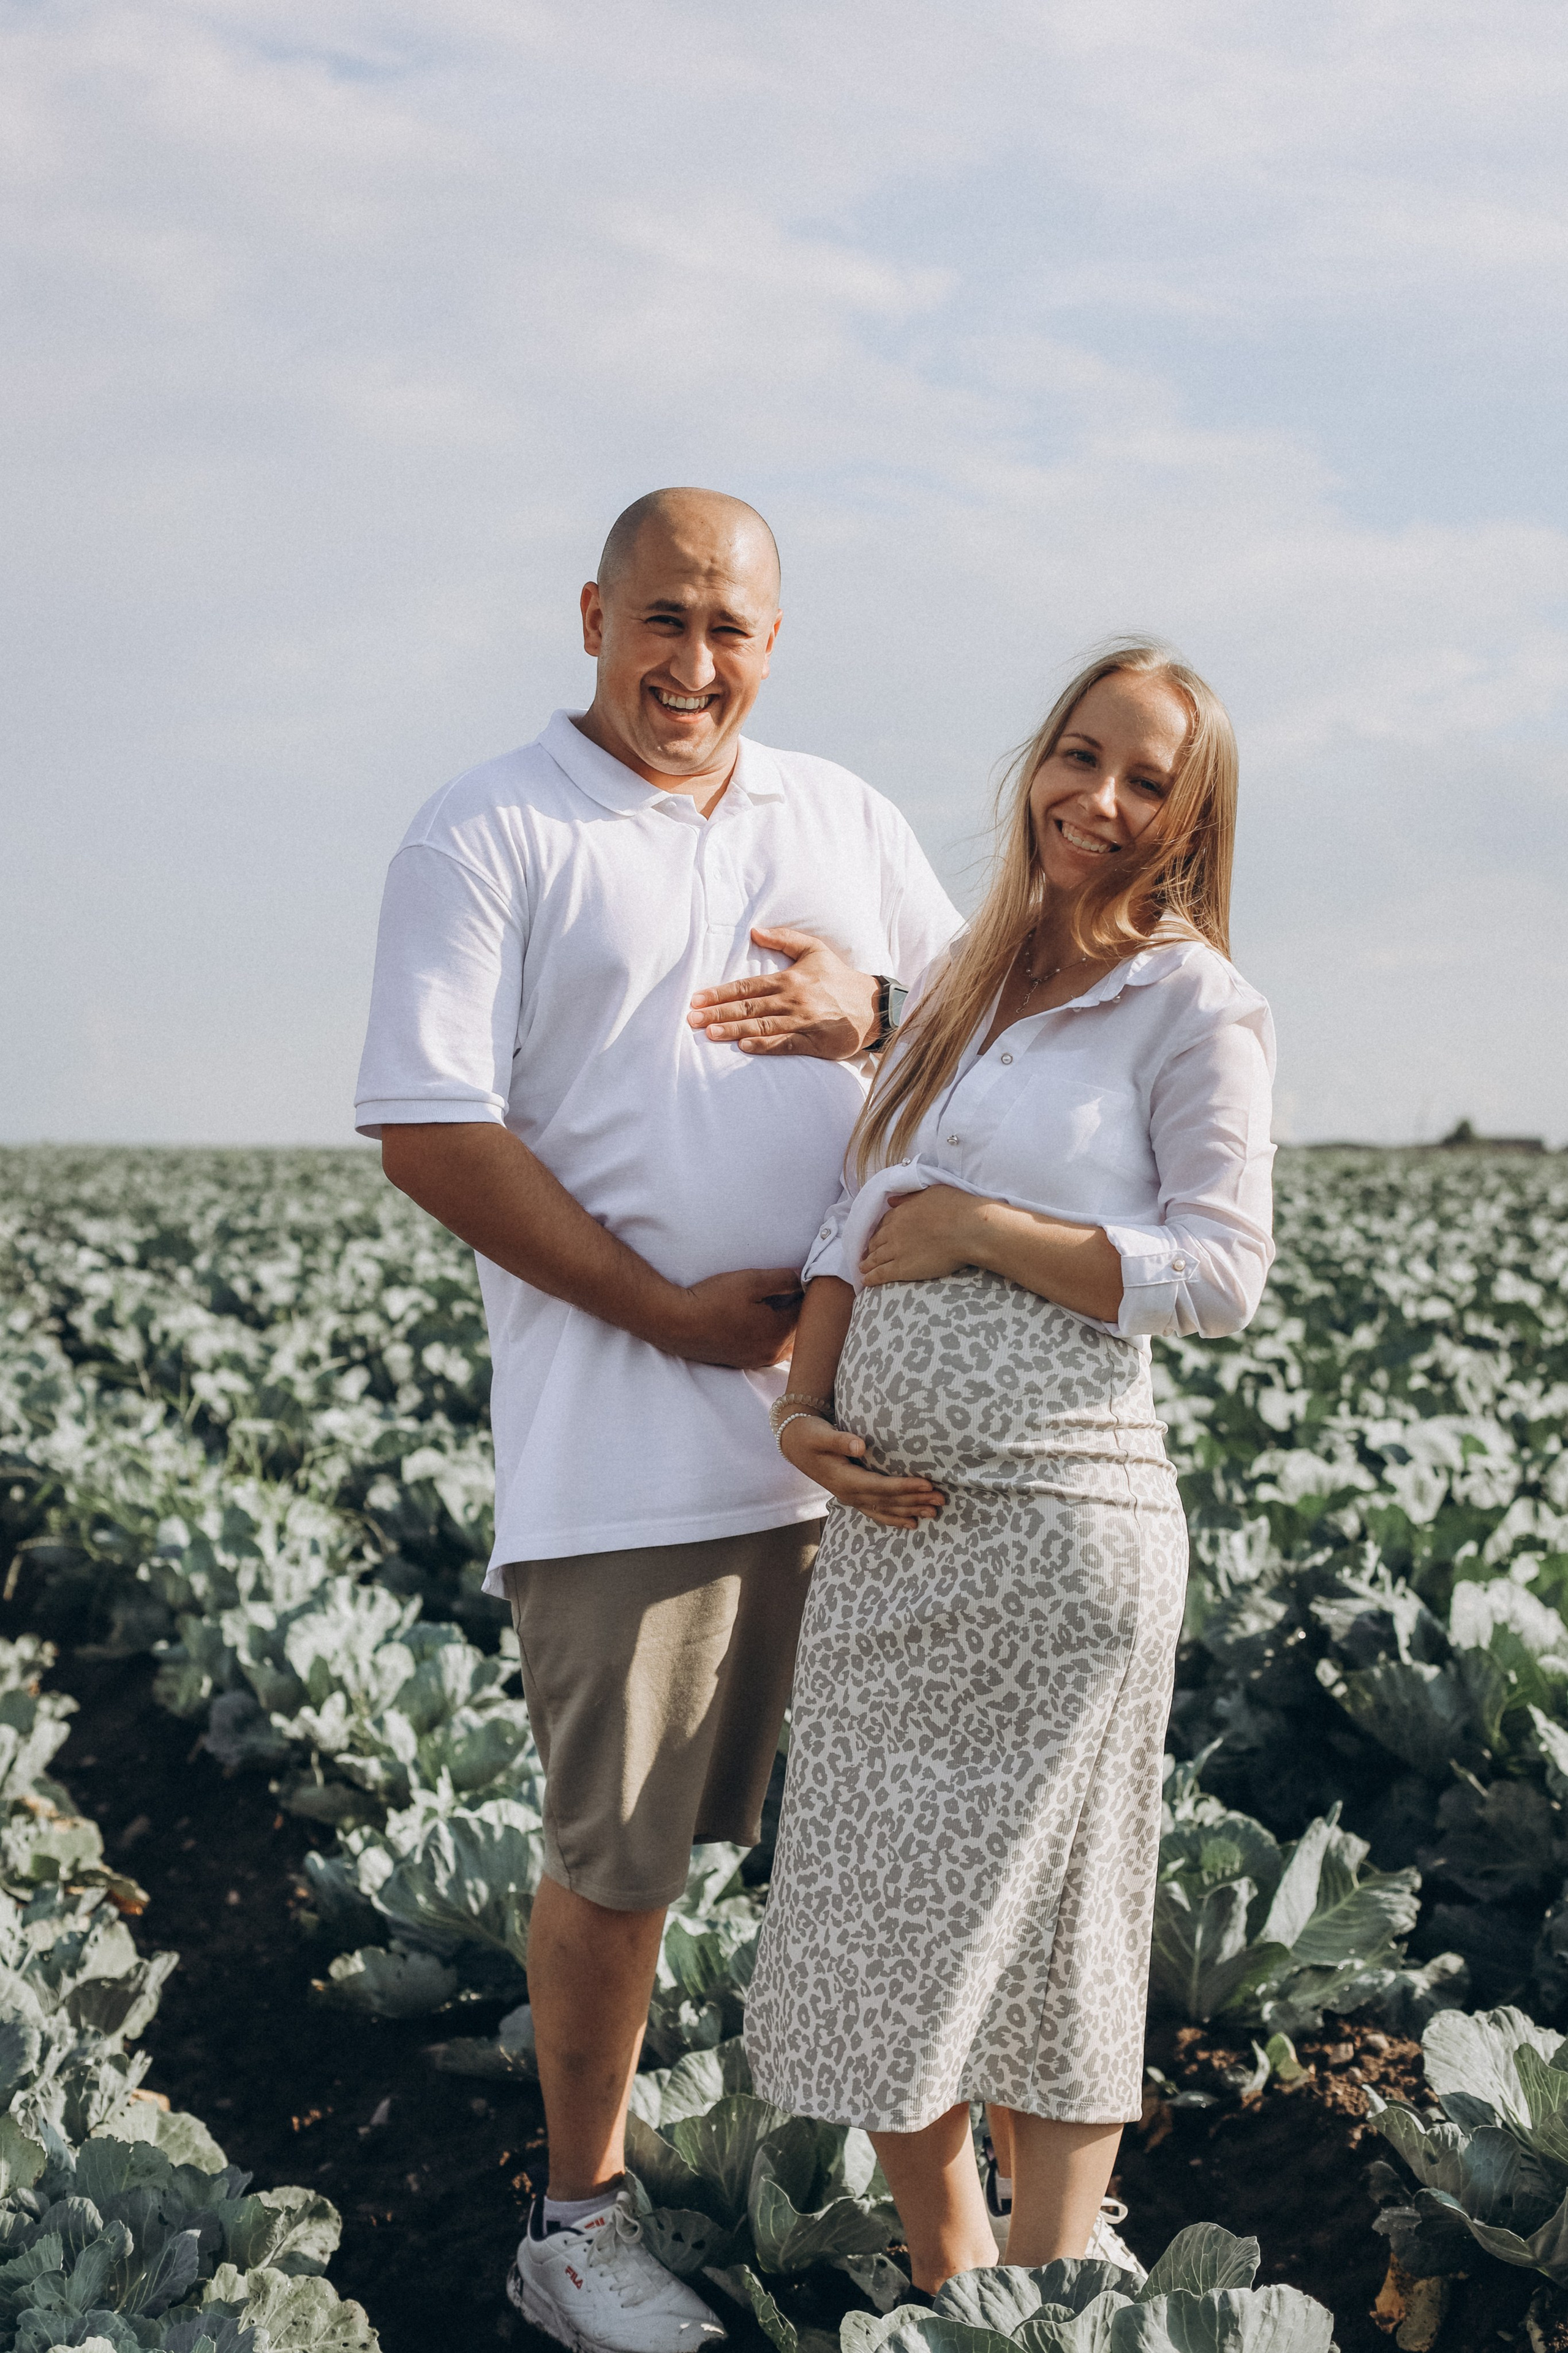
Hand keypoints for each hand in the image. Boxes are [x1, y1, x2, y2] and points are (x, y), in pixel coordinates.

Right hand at [659, 1267, 803, 1368]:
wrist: (677, 1324)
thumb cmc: (714, 1300)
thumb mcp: (752, 1280)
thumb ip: (783, 1279)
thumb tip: (805, 1278)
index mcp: (780, 1331)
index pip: (808, 1311)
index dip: (808, 1293)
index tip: (806, 1280)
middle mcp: (773, 1351)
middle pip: (800, 1330)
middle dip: (801, 1311)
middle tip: (795, 1290)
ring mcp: (758, 1360)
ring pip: (786, 1343)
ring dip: (787, 1326)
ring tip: (779, 1305)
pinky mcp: (744, 1362)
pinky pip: (770, 1350)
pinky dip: (773, 1337)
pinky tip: (761, 1322)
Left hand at [688, 928, 879, 1060]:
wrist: (872, 1006)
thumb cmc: (838, 977)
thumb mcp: (814, 950)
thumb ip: (784, 939)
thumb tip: (755, 931)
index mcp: (789, 979)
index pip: (747, 987)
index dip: (720, 993)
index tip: (697, 999)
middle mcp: (793, 1001)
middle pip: (749, 1008)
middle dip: (718, 1013)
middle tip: (692, 1019)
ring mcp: (802, 1022)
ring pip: (762, 1027)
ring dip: (734, 1030)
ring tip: (710, 1033)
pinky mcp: (813, 1042)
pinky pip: (784, 1045)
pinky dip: (764, 1046)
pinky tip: (744, 1047)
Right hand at [779, 1415, 945, 1529]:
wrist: (795, 1445)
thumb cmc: (810, 1436)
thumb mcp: (821, 1435)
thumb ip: (840, 1440)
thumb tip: (860, 1445)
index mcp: (845, 1480)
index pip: (881, 1487)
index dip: (905, 1487)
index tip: (927, 1484)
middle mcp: (850, 1494)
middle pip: (888, 1501)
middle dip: (915, 1501)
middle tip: (941, 1499)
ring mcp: (852, 1498)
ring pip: (885, 1510)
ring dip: (910, 1511)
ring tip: (934, 1512)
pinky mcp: (854, 1497)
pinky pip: (877, 1512)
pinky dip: (895, 1518)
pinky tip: (911, 1522)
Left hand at [860, 1187, 988, 1286]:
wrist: (966, 1229)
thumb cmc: (955, 1207)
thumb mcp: (930, 1193)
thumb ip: (908, 1198)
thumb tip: (891, 1201)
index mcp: (900, 1213)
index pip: (883, 1224)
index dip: (879, 1232)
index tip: (877, 1237)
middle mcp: (893, 1231)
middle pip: (876, 1242)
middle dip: (870, 1249)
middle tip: (866, 1255)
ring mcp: (896, 1251)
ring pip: (874, 1259)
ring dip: (866, 1264)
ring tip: (862, 1269)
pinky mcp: (902, 1268)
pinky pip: (880, 1274)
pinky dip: (870, 1278)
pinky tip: (866, 1282)